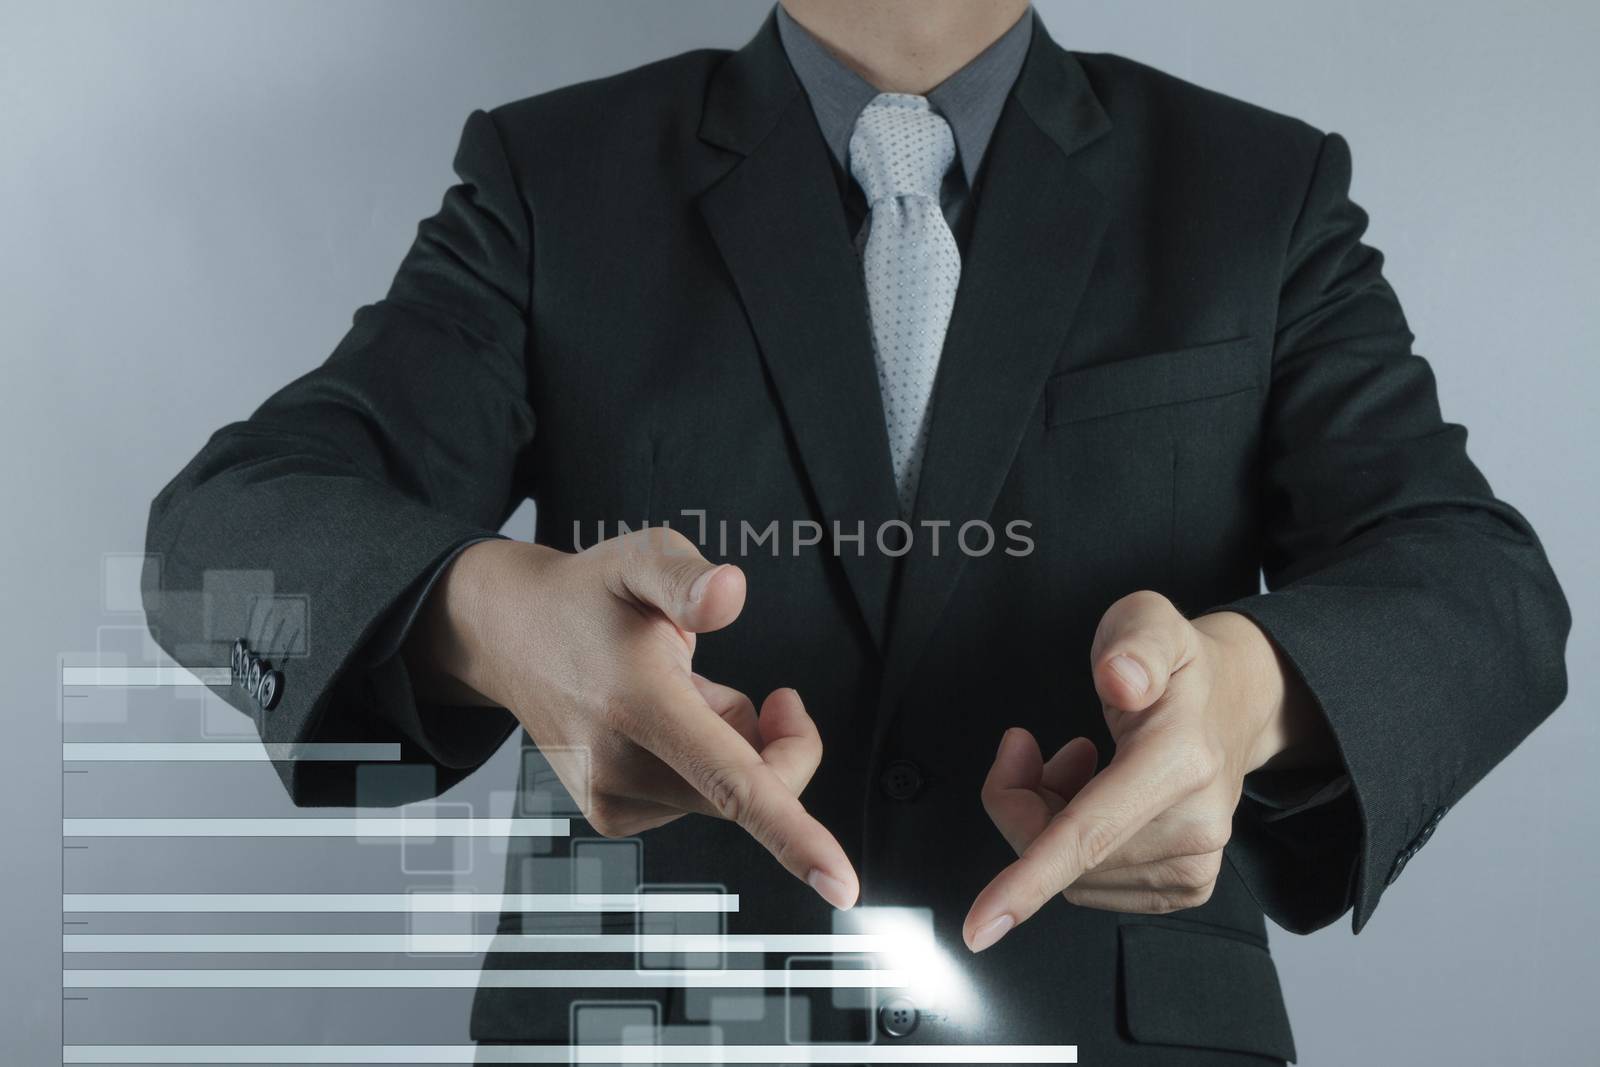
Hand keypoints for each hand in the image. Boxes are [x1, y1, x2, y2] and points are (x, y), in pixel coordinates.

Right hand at [407, 529, 858, 909]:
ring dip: (729, 745)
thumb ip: (686, 575)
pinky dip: (701, 765)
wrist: (512, 636)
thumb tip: (727, 592)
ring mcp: (612, 798)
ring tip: (677, 693)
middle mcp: (621, 765)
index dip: (795, 835)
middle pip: (753, 788)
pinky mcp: (611, 816)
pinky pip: (697, 801)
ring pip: (727, 795)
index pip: (732, 783)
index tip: (841, 884)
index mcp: (641, 705)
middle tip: (754, 687)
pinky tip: (662, 723)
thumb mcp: (639, 559)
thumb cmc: (585, 599)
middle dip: (778, 740)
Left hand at [962, 591, 1327, 950]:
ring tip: (1073, 766)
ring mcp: (1195, 862)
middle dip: (1021, 803)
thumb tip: (1120, 679)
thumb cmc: (1178, 665)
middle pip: (1062, 854)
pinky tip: (1091, 801)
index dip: (1029, 880)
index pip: (1089, 833)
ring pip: (1072, 877)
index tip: (983, 925)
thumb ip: (1132, 643)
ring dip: (1046, 824)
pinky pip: (1096, 887)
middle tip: (1027, 749)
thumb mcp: (1149, 621)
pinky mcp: (1187, 885)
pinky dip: (1073, 850)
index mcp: (1179, 760)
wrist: (1236, 702)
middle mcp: (1196, 823)